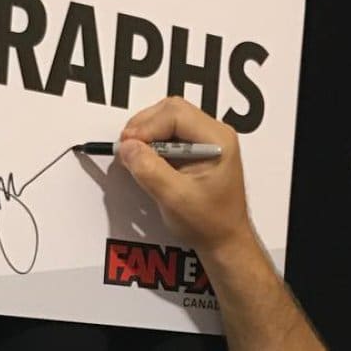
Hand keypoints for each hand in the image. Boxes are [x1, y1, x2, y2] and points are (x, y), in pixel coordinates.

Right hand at [119, 96, 255, 261]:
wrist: (224, 241)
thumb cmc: (208, 222)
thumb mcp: (174, 198)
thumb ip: (149, 170)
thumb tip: (126, 147)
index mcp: (217, 140)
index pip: (176, 114)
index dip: (146, 126)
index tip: (126, 146)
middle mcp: (214, 134)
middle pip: (171, 110)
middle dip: (144, 126)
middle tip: (126, 148)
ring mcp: (206, 139)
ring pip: (168, 118)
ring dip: (146, 133)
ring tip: (133, 156)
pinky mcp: (196, 149)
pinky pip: (170, 133)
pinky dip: (152, 142)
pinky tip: (144, 160)